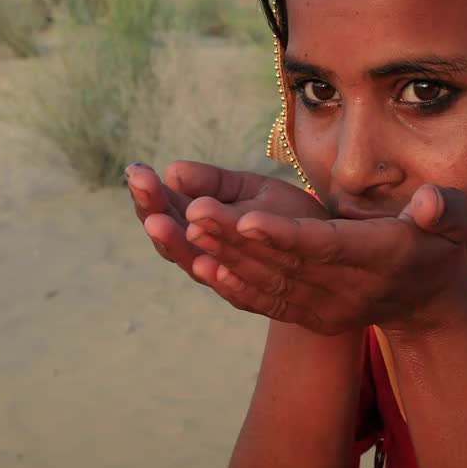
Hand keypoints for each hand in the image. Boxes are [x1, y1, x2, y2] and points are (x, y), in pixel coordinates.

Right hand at [125, 161, 327, 286]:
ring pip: (192, 263)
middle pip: (168, 235)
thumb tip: (173, 171)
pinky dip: (219, 281)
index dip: (148, 191)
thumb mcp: (248, 190)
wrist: (330, 258)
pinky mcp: (251, 297)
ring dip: (175, 243)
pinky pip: (232, 292)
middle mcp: (202, 253)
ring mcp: (223, 277)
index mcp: (197, 223)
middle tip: (142, 185)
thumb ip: (212, 182)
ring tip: (160, 221)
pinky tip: (206, 265)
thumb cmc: (284, 217)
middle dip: (153, 209)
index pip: (162, 207)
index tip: (136, 170)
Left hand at [184, 184, 466, 335]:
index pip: (325, 246)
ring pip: (268, 280)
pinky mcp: (309, 316)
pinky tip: (200, 264)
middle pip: (284, 262)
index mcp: (379, 257)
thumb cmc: (439, 244)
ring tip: (185, 225)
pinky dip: (233, 285)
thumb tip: (430, 202)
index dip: (285, 235)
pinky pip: (266, 302)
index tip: (246, 219)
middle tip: (193, 209)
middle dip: (236, 237)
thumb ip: (444, 210)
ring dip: (225, 255)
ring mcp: (325, 307)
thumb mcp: (453, 223)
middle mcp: (347, 288)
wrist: (427, 302)